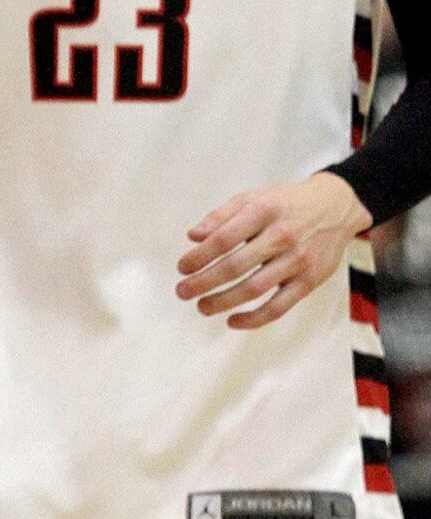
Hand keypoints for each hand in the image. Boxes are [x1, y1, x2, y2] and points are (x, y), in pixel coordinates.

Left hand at [176, 172, 371, 329]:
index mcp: (263, 211)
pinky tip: (232, 320)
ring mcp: (298, 261)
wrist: (335, 207)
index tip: (182, 267)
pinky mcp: (309, 281)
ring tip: (201, 306)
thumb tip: (192, 236)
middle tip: (182, 291)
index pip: (224, 238)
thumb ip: (221, 215)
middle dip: (204, 282)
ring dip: (223, 301)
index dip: (199, 256)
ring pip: (255, 289)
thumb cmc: (286, 203)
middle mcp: (282, 236)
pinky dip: (254, 318)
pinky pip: (279, 306)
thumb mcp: (253, 197)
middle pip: (236, 266)